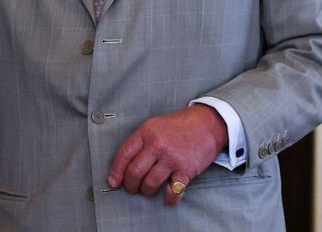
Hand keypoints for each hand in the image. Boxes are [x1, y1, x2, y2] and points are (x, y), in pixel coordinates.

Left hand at [107, 104, 226, 205]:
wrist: (208, 123)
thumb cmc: (180, 125)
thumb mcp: (155, 125)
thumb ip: (142, 141)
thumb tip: (126, 162)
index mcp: (146, 132)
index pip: (124, 154)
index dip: (116, 171)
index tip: (113, 182)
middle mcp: (157, 145)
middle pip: (135, 171)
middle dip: (130, 185)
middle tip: (132, 188)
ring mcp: (171, 157)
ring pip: (150, 182)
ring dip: (146, 191)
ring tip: (147, 190)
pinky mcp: (186, 169)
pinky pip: (173, 190)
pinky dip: (169, 198)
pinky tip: (167, 198)